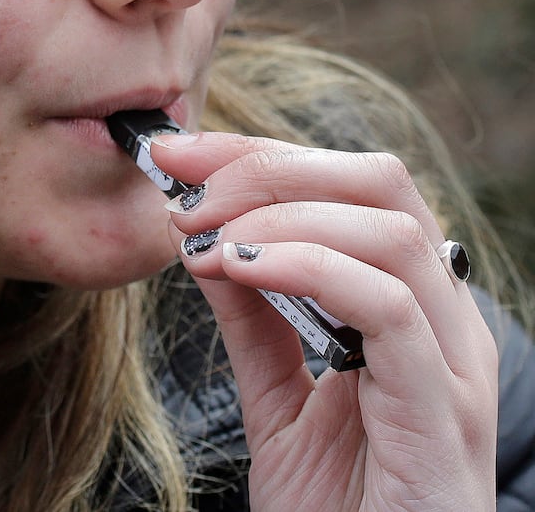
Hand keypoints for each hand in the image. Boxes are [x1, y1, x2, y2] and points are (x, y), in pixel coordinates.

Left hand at [151, 132, 498, 510]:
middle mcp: (442, 317)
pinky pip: (391, 306)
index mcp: (407, 304)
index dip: (261, 157)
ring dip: (281, 215)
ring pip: (388, 230)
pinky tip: (243, 269)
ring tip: (205, 237)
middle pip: (379, 184)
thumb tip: (211, 244)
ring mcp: (452, 361)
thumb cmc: (336, 504)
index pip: (348, 188)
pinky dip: (310, 267)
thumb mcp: (279, 396)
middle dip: (270, 168)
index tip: (180, 155)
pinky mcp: (445, 409)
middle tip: (188, 192)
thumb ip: (255, 321)